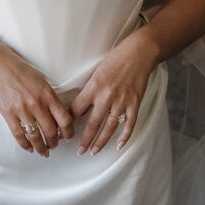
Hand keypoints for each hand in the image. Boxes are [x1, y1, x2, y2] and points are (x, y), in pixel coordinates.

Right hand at [0, 45, 74, 157]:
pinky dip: (25, 144)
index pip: (65, 119)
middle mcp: (37, 103)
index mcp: (48, 95)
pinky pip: (19, 135)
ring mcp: (22, 110)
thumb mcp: (42, 81)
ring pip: (35, 136)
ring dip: (41, 147)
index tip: (68, 136)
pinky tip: (28, 148)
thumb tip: (58, 117)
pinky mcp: (9, 114)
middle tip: (54, 145)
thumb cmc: (21, 71)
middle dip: (54, 142)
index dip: (69, 132)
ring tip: (43, 151)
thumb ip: (51, 98)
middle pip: (51, 131)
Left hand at [70, 32, 155, 155]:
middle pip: (92, 123)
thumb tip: (78, 105)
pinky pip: (129, 124)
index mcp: (94, 86)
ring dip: (101, 142)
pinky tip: (118, 146)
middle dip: (84, 140)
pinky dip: (124, 136)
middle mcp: (106, 96)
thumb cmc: (116, 59)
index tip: (65, 130)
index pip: (77, 109)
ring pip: (109, 127)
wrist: (139, 52)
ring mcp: (122, 101)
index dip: (69, 121)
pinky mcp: (135, 103)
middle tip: (79, 151)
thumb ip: (89, 88)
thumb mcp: (97, 71)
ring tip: (94, 151)